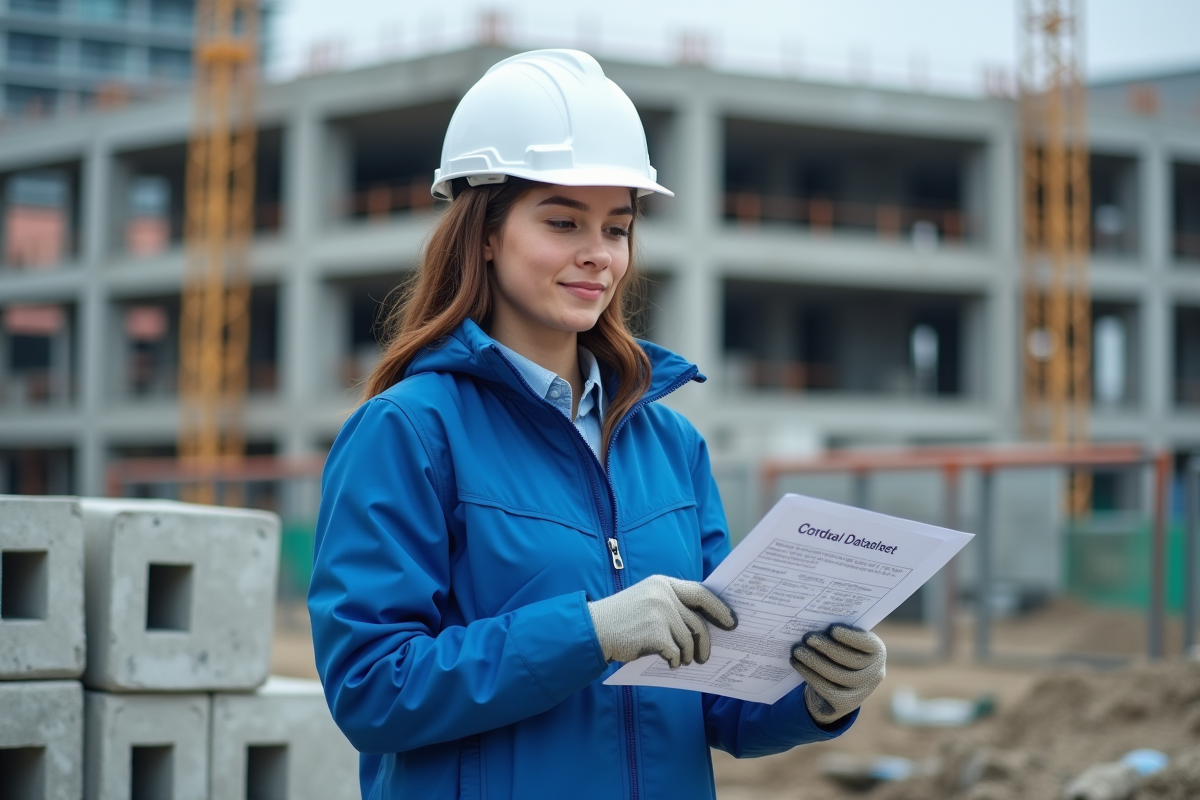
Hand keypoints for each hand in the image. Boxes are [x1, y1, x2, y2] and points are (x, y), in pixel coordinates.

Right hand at [588, 575, 737, 667]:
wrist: (593, 629)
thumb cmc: (621, 619)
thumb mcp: (646, 599)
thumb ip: (671, 604)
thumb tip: (703, 624)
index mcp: (663, 583)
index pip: (701, 593)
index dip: (719, 609)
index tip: (731, 622)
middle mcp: (664, 594)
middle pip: (698, 623)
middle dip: (705, 643)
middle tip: (704, 657)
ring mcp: (660, 613)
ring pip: (688, 642)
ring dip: (685, 656)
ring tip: (678, 661)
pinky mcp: (655, 633)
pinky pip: (675, 653)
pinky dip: (673, 662)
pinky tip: (665, 663)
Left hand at [790, 624, 885, 724]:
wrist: (835, 688)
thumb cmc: (838, 653)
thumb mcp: (844, 643)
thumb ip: (838, 634)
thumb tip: (816, 622)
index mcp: (877, 652)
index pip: (869, 644)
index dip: (851, 637)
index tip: (832, 629)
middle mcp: (875, 673)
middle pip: (851, 660)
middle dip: (827, 648)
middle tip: (807, 638)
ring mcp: (862, 691)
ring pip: (837, 675)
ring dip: (814, 661)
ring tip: (797, 650)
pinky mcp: (846, 704)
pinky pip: (826, 689)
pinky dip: (809, 674)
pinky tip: (796, 663)